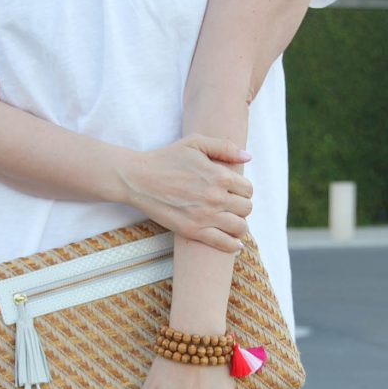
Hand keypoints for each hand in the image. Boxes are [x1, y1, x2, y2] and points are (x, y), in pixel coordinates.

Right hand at [118, 134, 252, 253]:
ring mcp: (205, 216)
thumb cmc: (166, 158)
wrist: (139, 179)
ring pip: (239, 227)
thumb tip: (248, 157)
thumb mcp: (195, 143)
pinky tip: (235, 244)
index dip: (243, 191)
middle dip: (241, 207)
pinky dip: (233, 245)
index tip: (235, 193)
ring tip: (232, 223)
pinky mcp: (193, 230)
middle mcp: (216, 197)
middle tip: (231, 207)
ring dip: (239, 226)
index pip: (248, 190)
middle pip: (246, 209)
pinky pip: (223, 243)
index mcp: (220, 176)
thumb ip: (224, 147)